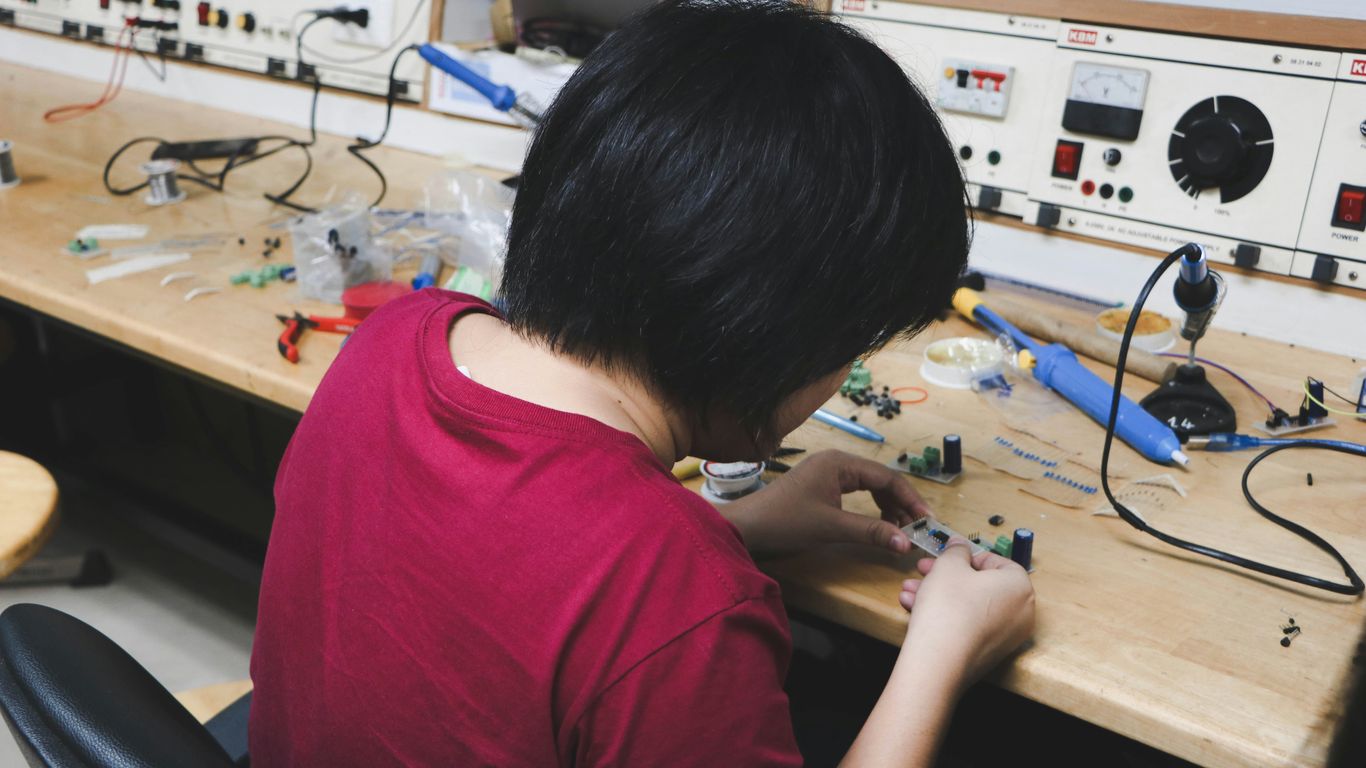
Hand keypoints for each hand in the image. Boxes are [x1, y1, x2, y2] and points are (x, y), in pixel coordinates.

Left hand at [719, 449, 930, 558]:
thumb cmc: (785, 522)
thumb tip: (906, 542)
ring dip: (886, 507)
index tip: (927, 520)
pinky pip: (855, 493)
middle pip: (880, 480)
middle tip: (916, 528)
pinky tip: (878, 523)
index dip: (910, 499)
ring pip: (869, 486)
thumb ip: (871, 532)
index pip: (887, 477)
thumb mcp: (831, 527)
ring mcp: (826, 473)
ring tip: (900, 529)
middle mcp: (835, 462)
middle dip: (900, 504)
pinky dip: (870, 508)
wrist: (746, 528)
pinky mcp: (820, 487)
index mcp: (839, 462)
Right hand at [897, 538, 1034, 689]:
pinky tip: (915, 611)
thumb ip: (956, 551)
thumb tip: (960, 546)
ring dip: (938, 595)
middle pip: (980, 584)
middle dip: (946, 576)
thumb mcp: (948, 565)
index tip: (946, 556)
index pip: (997, 561)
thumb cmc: (949, 608)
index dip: (966, 556)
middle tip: (923, 570)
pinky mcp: (988, 654)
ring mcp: (1006, 637)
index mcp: (1019, 586)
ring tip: (910, 591)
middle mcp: (1021, 613)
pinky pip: (968, 626)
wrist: (938, 661)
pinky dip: (946, 616)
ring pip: (970, 606)